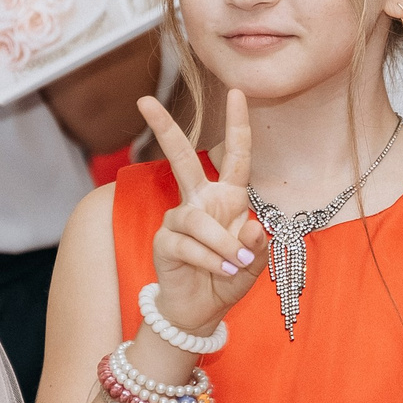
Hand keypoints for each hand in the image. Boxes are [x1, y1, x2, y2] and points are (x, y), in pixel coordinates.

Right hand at [137, 88, 266, 337]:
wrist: (201, 310)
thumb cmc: (228, 278)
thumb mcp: (254, 265)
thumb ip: (257, 248)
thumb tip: (250, 227)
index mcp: (228, 197)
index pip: (234, 156)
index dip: (237, 125)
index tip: (236, 92)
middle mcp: (200, 201)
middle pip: (180, 159)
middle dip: (164, 129)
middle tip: (144, 102)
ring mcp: (179, 219)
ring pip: (198, 220)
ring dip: (221, 245)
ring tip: (235, 265)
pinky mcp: (165, 241)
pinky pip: (188, 244)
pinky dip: (210, 260)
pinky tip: (220, 272)